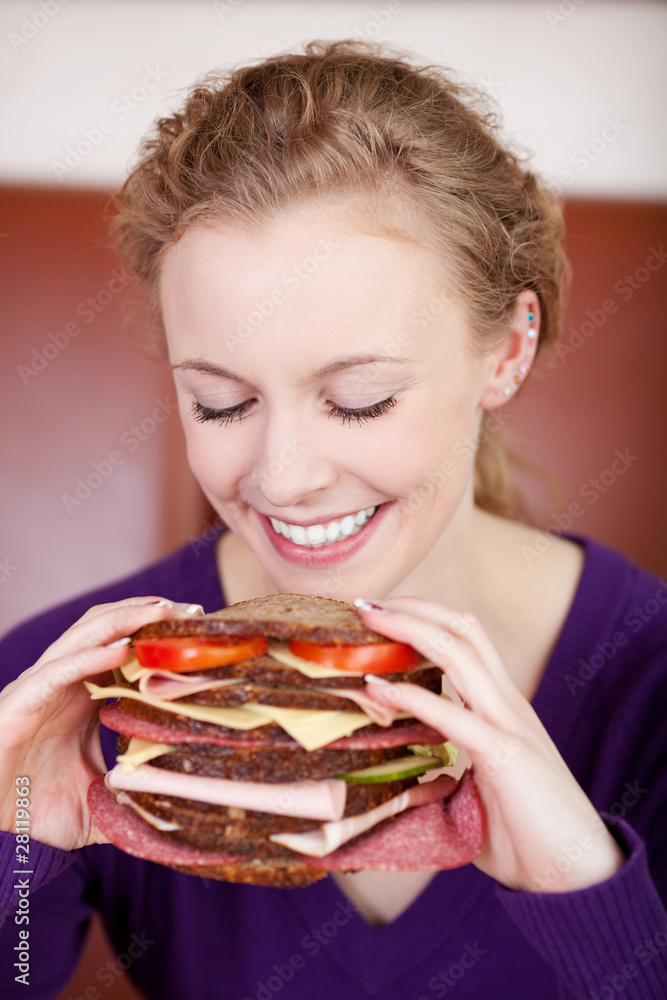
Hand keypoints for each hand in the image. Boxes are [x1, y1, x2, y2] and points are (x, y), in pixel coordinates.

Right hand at [0, 597, 202, 850]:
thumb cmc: (34, 812)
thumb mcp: (99, 804)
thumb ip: (134, 801)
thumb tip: (177, 815)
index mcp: (85, 697)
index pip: (125, 649)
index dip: (158, 635)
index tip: (199, 630)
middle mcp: (65, 684)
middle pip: (109, 630)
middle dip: (149, 614)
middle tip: (193, 612)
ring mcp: (42, 688)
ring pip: (85, 636)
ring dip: (125, 619)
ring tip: (165, 611)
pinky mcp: (21, 702)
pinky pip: (58, 670)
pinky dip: (90, 656)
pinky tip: (122, 649)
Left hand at [356, 596, 624, 892]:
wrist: (579, 877)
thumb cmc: (527, 837)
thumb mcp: (477, 793)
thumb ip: (445, 775)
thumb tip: (403, 779)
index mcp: (504, 708)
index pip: (467, 639)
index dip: (425, 617)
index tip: (381, 613)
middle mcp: (509, 705)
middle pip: (463, 629)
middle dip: (413, 607)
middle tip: (365, 602)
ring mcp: (510, 725)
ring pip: (461, 653)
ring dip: (410, 628)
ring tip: (368, 618)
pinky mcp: (506, 757)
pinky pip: (454, 715)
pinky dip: (412, 695)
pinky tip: (377, 689)